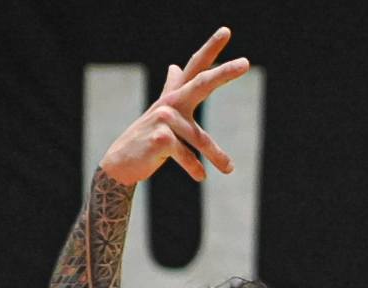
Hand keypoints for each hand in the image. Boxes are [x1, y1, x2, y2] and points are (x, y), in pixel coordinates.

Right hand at [99, 26, 249, 184]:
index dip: (211, 49)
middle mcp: (171, 102)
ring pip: (199, 137)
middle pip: (202, 83)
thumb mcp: (162, 112)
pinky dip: (195, 168)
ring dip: (217, 156)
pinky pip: (187, 155)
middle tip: (246, 62)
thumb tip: (175, 66)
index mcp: (176, 96)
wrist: (121, 164)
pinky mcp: (161, 139)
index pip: (196, 68)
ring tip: (229, 168)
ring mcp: (164, 119)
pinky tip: (201, 176)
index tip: (226, 31)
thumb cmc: (146, 138)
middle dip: (224, 73)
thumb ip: (172, 89)